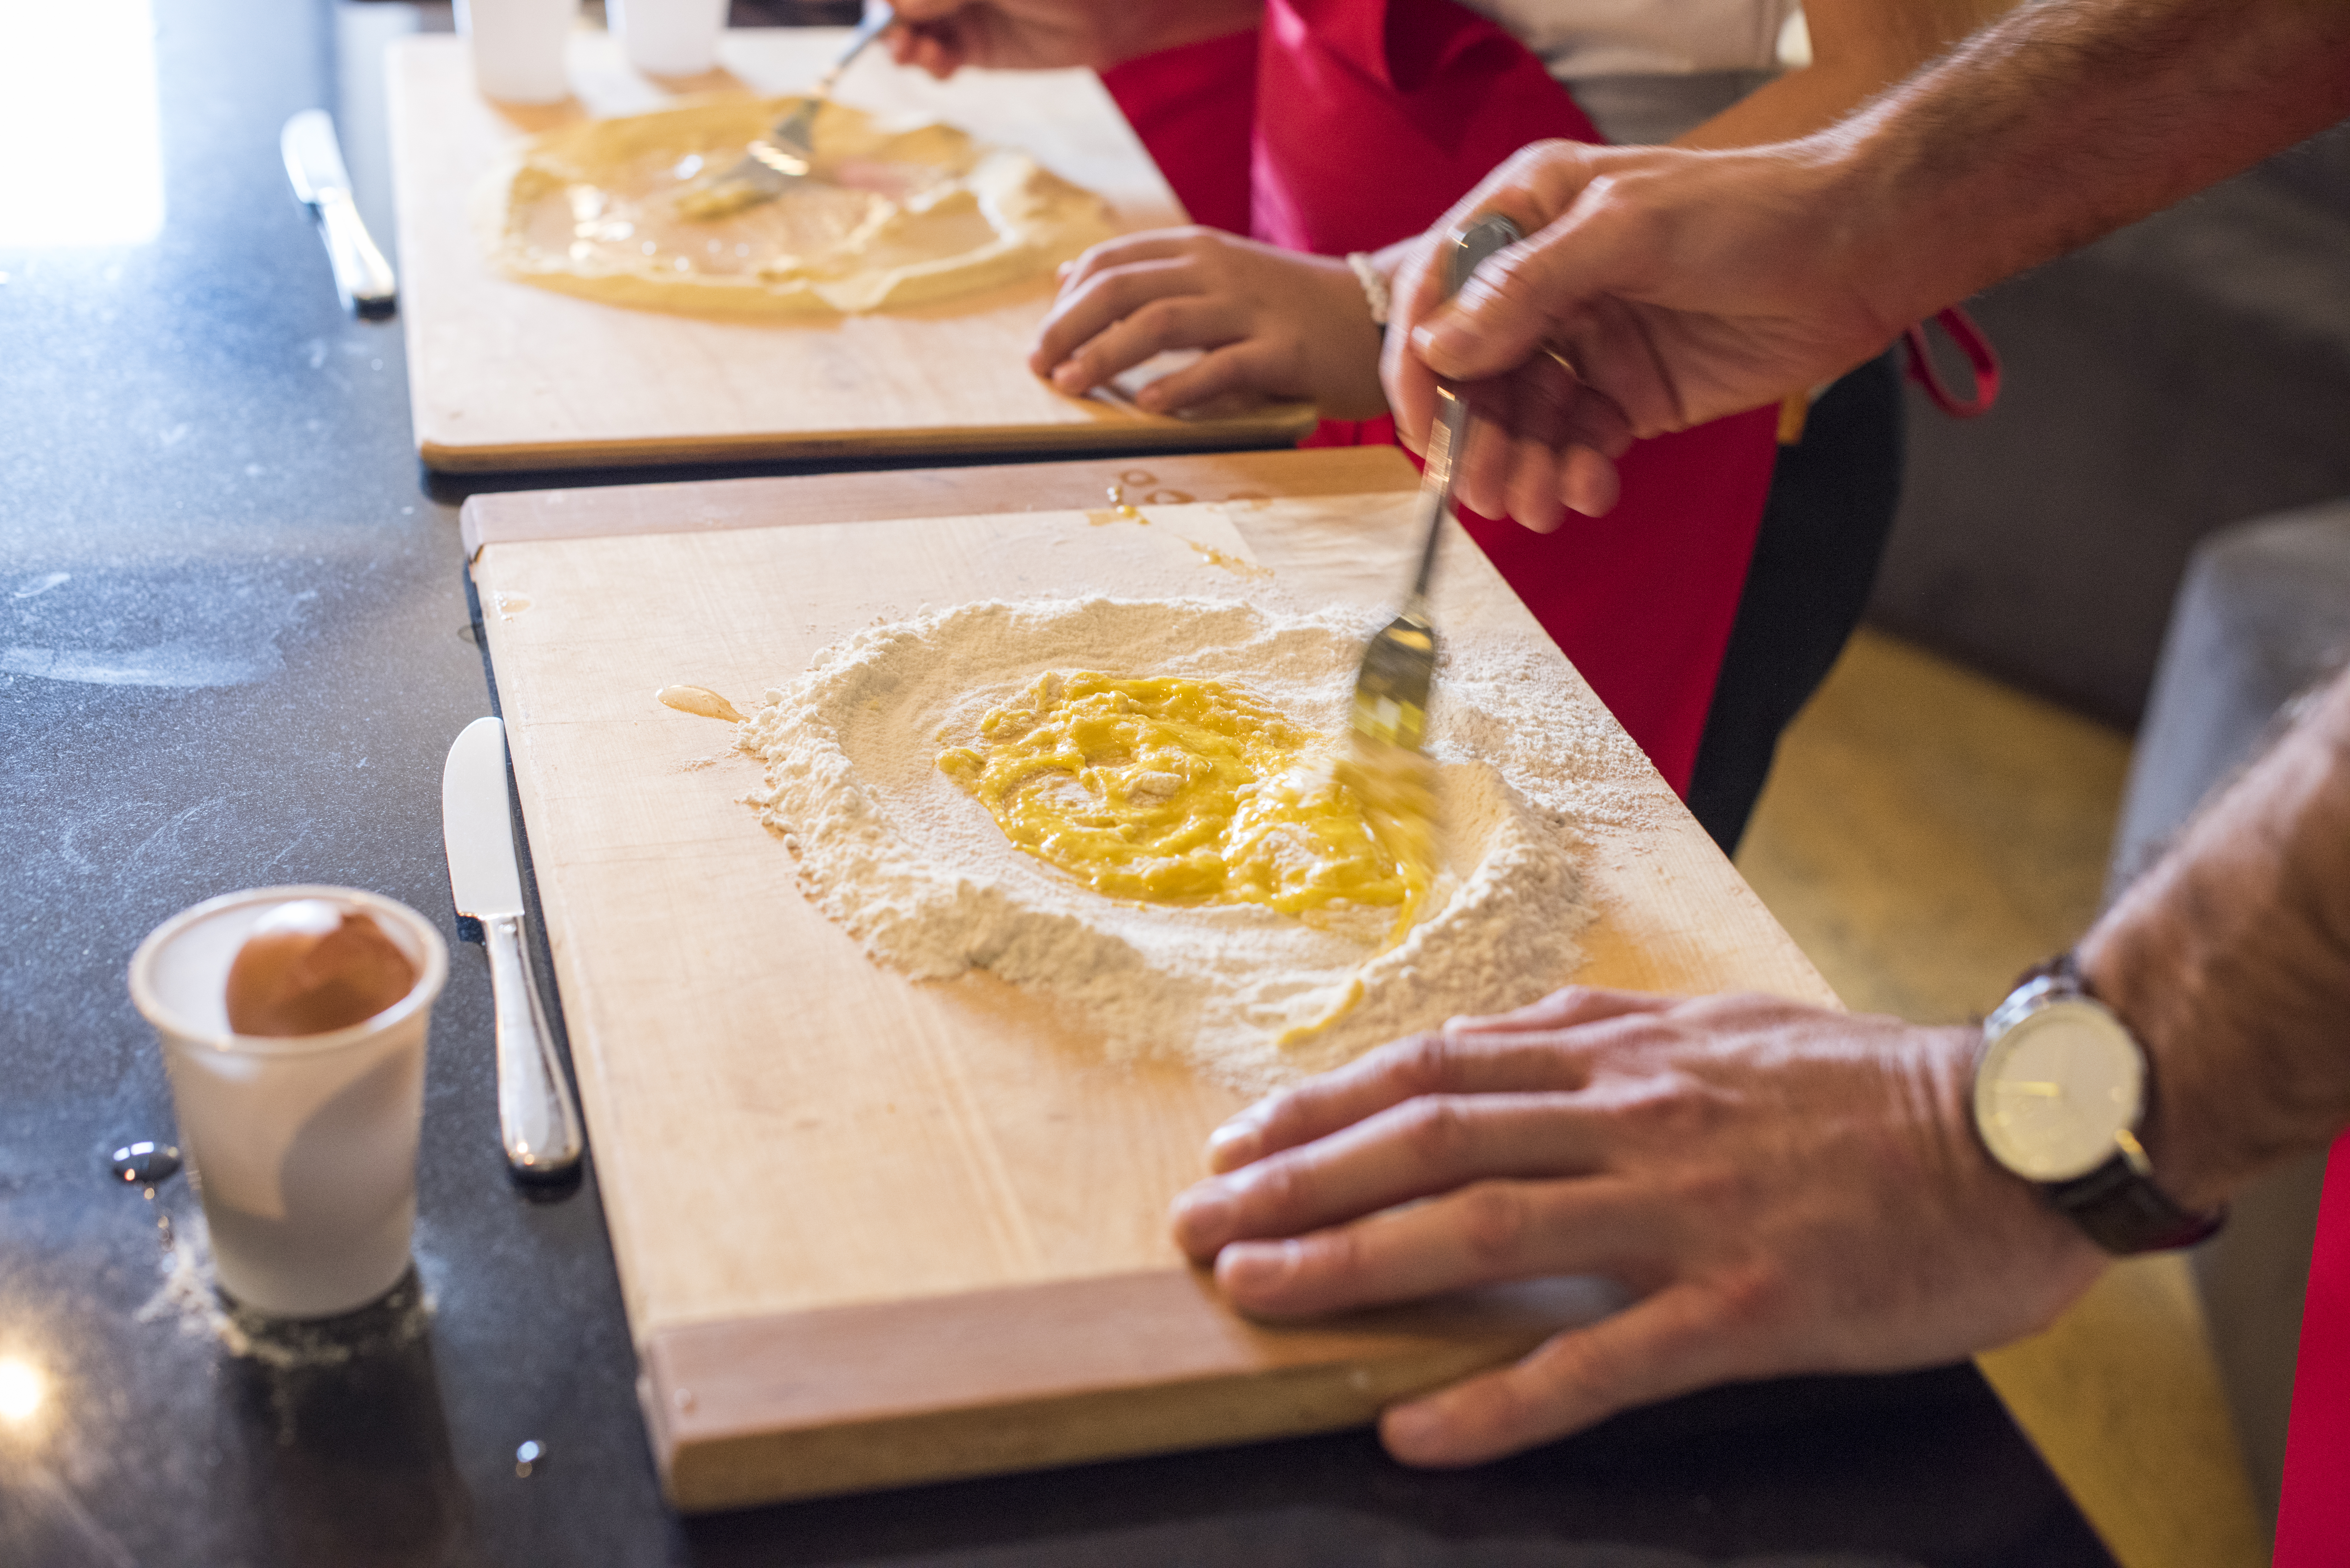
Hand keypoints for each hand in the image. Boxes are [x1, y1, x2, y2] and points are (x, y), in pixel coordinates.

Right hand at [887, 0, 1260, 77]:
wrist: (1114, 8)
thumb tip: (896, 6)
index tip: (885, 9)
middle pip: (901, 1)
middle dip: (888, 17)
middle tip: (895, 34)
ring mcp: (959, 8)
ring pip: (909, 26)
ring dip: (902, 41)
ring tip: (913, 51)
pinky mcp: (974, 45)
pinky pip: (936, 55)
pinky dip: (929, 61)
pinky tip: (939, 63)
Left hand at [1031, 228, 1388, 417]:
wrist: (1380, 316)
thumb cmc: (1290, 307)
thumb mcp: (1219, 275)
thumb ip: (1153, 276)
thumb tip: (1068, 276)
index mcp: (1198, 249)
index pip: (1112, 261)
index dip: (1066, 300)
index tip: (1042, 340)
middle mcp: (1218, 270)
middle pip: (1122, 288)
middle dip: (1069, 328)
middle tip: (1039, 367)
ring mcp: (1251, 309)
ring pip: (1159, 322)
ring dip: (1105, 355)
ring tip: (1070, 385)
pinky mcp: (1283, 352)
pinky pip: (1220, 366)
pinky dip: (1178, 386)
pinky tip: (1146, 407)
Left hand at [1168, 987, 2104, 1467]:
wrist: (2019, 1130)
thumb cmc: (1869, 1089)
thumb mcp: (1722, 1028)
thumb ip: (1610, 1038)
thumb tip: (1506, 1044)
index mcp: (1629, 1056)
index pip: (1438, 1067)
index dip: (1326, 1100)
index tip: (1244, 1135)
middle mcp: (1635, 1119)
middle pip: (1430, 1136)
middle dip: (1299, 1175)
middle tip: (1199, 1218)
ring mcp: (1686, 1210)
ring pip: (1483, 1226)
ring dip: (1354, 1260)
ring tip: (1254, 1288)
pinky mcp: (1746, 1302)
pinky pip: (1599, 1361)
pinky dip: (1499, 1398)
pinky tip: (1417, 1429)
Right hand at [1382, 139, 1909, 520]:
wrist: (1858, 252)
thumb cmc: (1749, 213)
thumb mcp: (1628, 230)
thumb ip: (1529, 287)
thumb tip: (1440, 346)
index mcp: (1527, 218)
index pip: (1438, 296)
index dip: (1420, 367)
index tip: (1423, 431)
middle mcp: (1545, 285)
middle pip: (1474, 375)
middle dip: (1475, 438)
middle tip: (1485, 491)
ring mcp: (1586, 344)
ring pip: (1520, 422)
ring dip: (1519, 469)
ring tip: (1537, 504)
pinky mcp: (1628, 397)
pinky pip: (1574, 447)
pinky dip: (1571, 476)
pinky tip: (1587, 490)